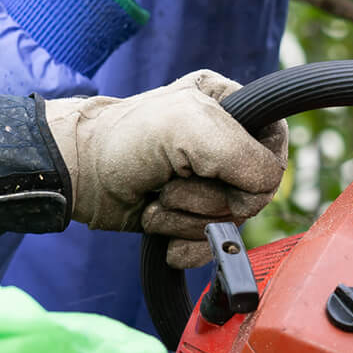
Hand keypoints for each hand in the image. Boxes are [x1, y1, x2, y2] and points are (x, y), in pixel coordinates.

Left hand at [43, 70, 286, 268]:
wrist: (77, 174)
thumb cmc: (125, 139)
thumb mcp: (192, 128)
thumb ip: (244, 155)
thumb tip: (262, 192)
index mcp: (232, 107)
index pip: (276, 146)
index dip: (255, 168)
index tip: (222, 172)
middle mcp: (225, 143)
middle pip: (253, 192)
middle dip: (209, 198)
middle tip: (171, 182)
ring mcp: (208, 182)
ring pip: (231, 221)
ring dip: (188, 219)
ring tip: (155, 198)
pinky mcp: (191, 214)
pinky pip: (212, 244)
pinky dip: (185, 245)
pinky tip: (158, 229)